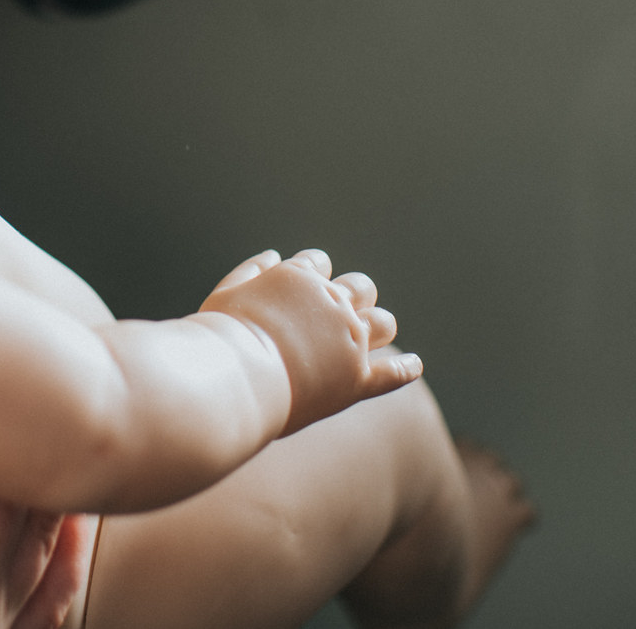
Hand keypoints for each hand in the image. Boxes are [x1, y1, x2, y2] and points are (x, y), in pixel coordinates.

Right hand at [199, 249, 420, 434]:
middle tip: (341, 310)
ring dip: (378, 324)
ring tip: (371, 333)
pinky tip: (414, 365)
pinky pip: (392, 373)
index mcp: (301, 277)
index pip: (318, 262)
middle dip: (354, 293)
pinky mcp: (357, 380)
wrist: (235, 377)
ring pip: (384, 322)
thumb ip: (251, 270)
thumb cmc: (221, 337)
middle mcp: (333, 303)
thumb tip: (274, 255)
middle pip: (360, 286)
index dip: (312, 274)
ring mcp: (349, 341)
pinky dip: (406, 368)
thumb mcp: (226, 293)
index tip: (304, 289)